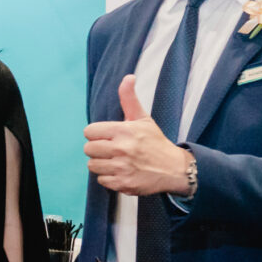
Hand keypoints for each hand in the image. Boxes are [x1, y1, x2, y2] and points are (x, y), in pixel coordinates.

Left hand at [84, 75, 193, 195]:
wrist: (174, 168)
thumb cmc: (155, 142)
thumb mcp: (143, 119)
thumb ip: (129, 99)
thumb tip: (128, 77)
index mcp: (124, 131)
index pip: (89, 131)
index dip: (96, 134)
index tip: (107, 136)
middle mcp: (122, 149)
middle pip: (88, 149)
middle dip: (97, 149)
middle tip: (112, 149)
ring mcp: (122, 168)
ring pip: (92, 165)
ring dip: (102, 164)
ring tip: (116, 161)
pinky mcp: (123, 184)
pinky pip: (101, 180)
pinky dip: (109, 178)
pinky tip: (121, 172)